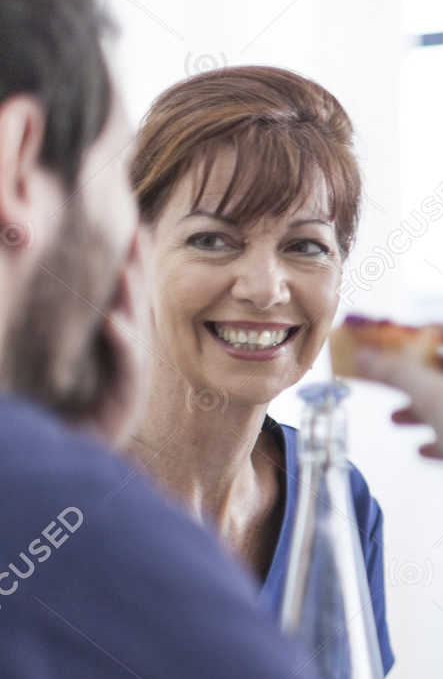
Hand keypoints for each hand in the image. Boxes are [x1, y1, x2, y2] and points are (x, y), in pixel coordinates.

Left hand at [80, 226, 148, 445]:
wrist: (77, 455)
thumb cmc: (68, 413)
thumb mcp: (68, 366)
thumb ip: (89, 337)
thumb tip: (84, 306)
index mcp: (117, 341)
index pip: (126, 292)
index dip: (132, 259)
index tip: (133, 222)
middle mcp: (128, 353)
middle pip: (137, 301)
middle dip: (138, 266)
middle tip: (137, 229)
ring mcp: (130, 375)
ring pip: (136, 326)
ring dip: (132, 296)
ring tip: (126, 266)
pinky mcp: (126, 396)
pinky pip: (125, 364)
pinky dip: (121, 341)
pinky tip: (112, 322)